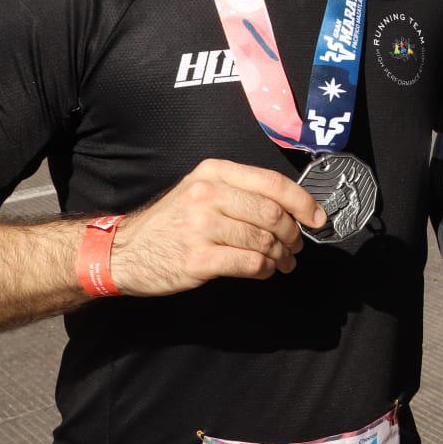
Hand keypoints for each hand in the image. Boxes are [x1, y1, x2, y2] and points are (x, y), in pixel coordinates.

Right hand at [108, 159, 325, 296]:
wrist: (125, 251)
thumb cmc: (172, 222)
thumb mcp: (201, 190)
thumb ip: (240, 192)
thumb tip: (292, 207)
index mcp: (214, 172)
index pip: (272, 182)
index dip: (302, 202)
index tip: (317, 218)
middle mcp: (208, 194)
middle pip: (272, 214)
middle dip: (293, 234)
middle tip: (297, 246)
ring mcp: (201, 227)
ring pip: (263, 241)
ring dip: (282, 256)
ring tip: (283, 262)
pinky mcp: (198, 259)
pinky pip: (249, 264)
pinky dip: (265, 269)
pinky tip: (265, 271)